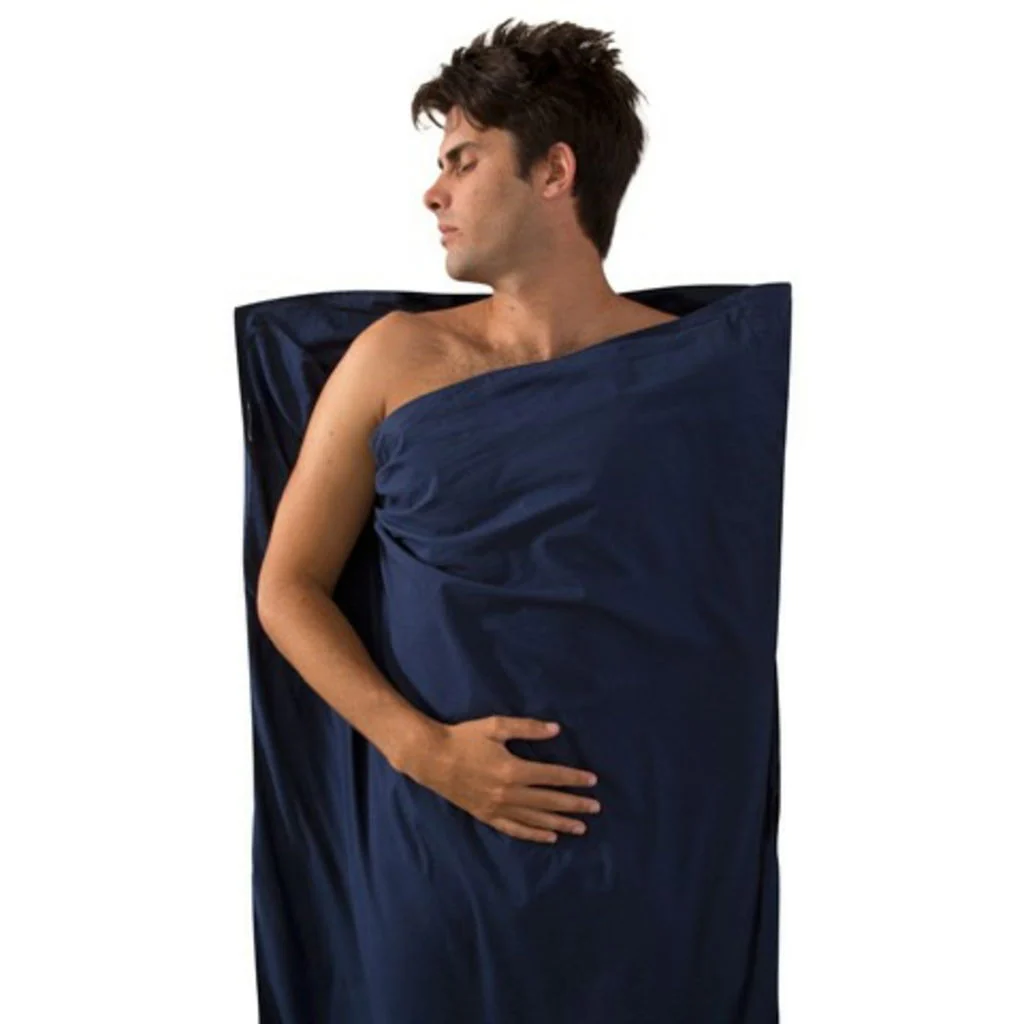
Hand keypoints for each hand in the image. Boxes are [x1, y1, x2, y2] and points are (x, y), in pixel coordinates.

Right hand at [404, 715, 601, 843]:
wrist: (432, 758)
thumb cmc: (465, 738)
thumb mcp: (496, 726)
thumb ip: (527, 728)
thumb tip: (556, 730)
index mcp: (513, 769)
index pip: (552, 776)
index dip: (574, 778)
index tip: (592, 781)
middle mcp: (508, 793)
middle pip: (549, 801)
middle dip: (574, 804)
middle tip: (596, 808)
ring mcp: (497, 808)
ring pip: (536, 819)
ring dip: (560, 823)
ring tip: (581, 827)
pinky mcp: (487, 816)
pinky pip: (516, 829)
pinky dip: (535, 835)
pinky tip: (550, 837)